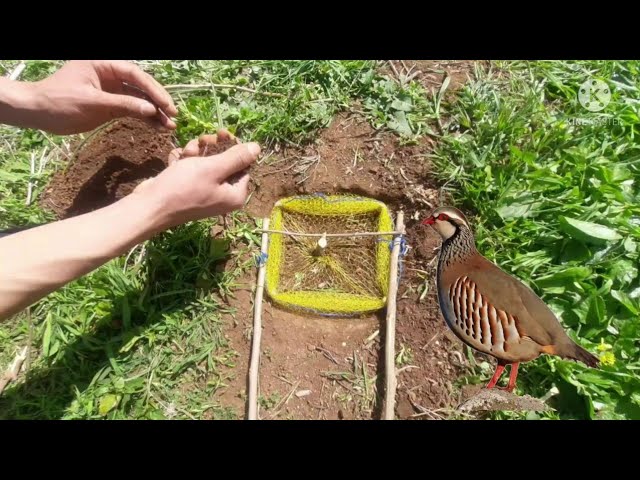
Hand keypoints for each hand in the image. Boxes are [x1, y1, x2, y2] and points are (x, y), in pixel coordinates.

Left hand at [21, 61, 176, 133]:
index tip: (167, 106)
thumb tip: (151, 110)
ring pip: (139, 99)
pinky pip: (132, 109)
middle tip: (174, 117)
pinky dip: (144, 118)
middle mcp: (110, 74)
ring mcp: (111, 90)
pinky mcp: (110, 105)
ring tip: (169, 127)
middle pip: (141, 86)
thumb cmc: (59, 101)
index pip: (135, 74)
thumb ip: (123, 105)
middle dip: (158, 101)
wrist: (37, 113)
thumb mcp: (93, 102)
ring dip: (154, 113)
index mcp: (103, 64)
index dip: (154, 90)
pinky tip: (156, 127)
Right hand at [134, 130, 259, 228]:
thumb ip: (236, 158)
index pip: (243, 164)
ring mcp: (206, 192)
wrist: (149, 207)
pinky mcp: (190, 189)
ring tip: (185, 153)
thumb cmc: (183, 188)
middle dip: (211, 148)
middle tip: (200, 140)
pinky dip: (185, 161)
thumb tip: (257, 148)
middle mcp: (223, 195)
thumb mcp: (213, 169)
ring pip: (207, 162)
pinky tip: (176, 160)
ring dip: (196, 152)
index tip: (221, 132)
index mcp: (235, 194)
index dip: (233, 146)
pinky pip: (193, 169)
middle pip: (225, 162)